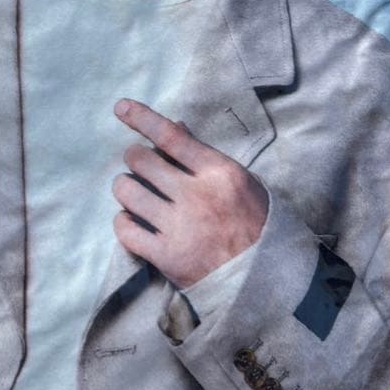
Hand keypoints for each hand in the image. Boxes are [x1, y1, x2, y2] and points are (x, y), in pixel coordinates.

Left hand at [111, 98, 267, 288]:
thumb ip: (205, 157)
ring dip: (125, 188)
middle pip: (141, 160)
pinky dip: (123, 222)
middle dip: (134, 159)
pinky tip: (132, 221)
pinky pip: (125, 229)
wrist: (268, 282)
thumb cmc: (257, 226)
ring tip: (134, 193)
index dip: (142, 118)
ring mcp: (179, 227)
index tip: (120, 107)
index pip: (171, 136)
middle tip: (140, 167)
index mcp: (220, 173)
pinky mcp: (166, 257)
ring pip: (127, 192)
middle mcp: (196, 196)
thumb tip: (175, 126)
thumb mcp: (240, 183)